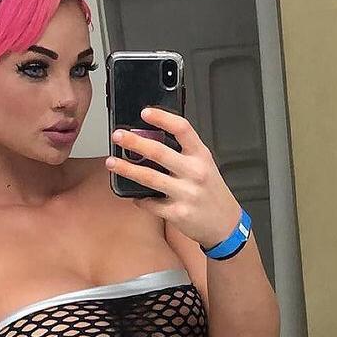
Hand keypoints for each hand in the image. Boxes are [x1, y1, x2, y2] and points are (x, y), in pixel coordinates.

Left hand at [106, 107, 241, 249]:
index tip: (145, 113)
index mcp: (201, 156)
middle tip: (118, 136)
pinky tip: (134, 195)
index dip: (162, 118)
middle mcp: (195, 172)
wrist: (225, 224)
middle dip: (134, 142)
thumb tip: (150, 140)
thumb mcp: (204, 165)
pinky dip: (139, 199)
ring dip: (126, 169)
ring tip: (112, 162)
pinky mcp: (178, 213)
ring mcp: (186, 193)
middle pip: (159, 152)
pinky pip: (151, 204)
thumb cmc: (211, 192)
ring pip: (149, 177)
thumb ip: (183, 153)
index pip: (182, 129)